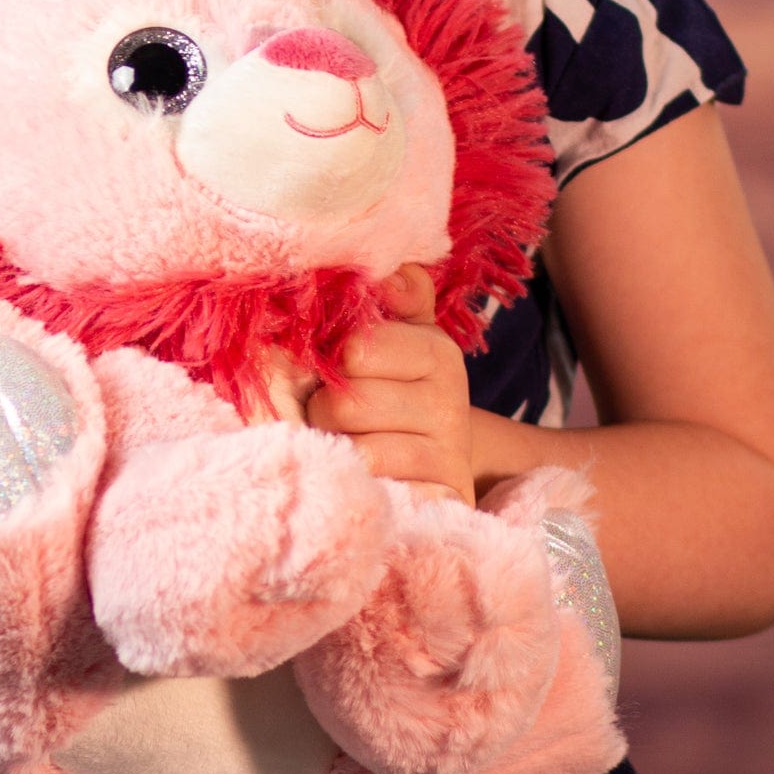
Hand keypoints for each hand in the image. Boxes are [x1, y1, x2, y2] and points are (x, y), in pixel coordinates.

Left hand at [306, 263, 475, 504]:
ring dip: (336, 451)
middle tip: (330, 416)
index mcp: (436, 350)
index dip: (328, 362)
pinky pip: (375, 490)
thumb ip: (388, 298)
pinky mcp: (441, 501)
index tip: (333, 369)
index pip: (357, 349)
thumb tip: (392, 272)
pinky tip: (362, 478)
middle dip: (323, 412)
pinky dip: (356, 485)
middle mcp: (451, 401)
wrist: (428, 469)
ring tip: (346, 446)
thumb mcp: (389, 338)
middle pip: (348, 403)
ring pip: (358, 450)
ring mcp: (449, 456)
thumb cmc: (389, 392)